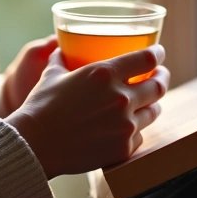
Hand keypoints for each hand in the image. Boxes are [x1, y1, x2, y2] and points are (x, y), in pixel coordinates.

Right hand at [7, 45, 169, 178]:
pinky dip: (135, 130)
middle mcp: (121, 97)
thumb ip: (61, 59)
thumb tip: (60, 49)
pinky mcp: (123, 148)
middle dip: (162, 78)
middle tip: (159, 76)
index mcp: (105, 73)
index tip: (159, 54)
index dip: (158, 54)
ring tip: (147, 103)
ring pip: (153, 111)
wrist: (34, 144)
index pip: (147, 58)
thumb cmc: (41, 106)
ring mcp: (125, 124)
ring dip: (152, 104)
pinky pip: (140, 135)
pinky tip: (127, 127)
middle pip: (158, 85)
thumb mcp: (52, 75)